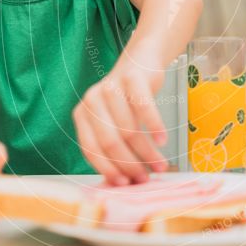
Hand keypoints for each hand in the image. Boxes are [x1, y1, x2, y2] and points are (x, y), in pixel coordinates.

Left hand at [73, 48, 168, 185]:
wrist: (142, 61)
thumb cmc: (128, 100)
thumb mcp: (114, 121)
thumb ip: (114, 145)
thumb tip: (126, 182)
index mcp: (82, 114)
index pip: (91, 149)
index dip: (108, 169)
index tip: (125, 184)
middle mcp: (91, 100)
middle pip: (110, 142)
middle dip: (130, 165)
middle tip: (145, 179)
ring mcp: (111, 87)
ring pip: (129, 129)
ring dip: (147, 152)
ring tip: (160, 166)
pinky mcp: (132, 78)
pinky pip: (144, 108)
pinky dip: (155, 127)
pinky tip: (163, 141)